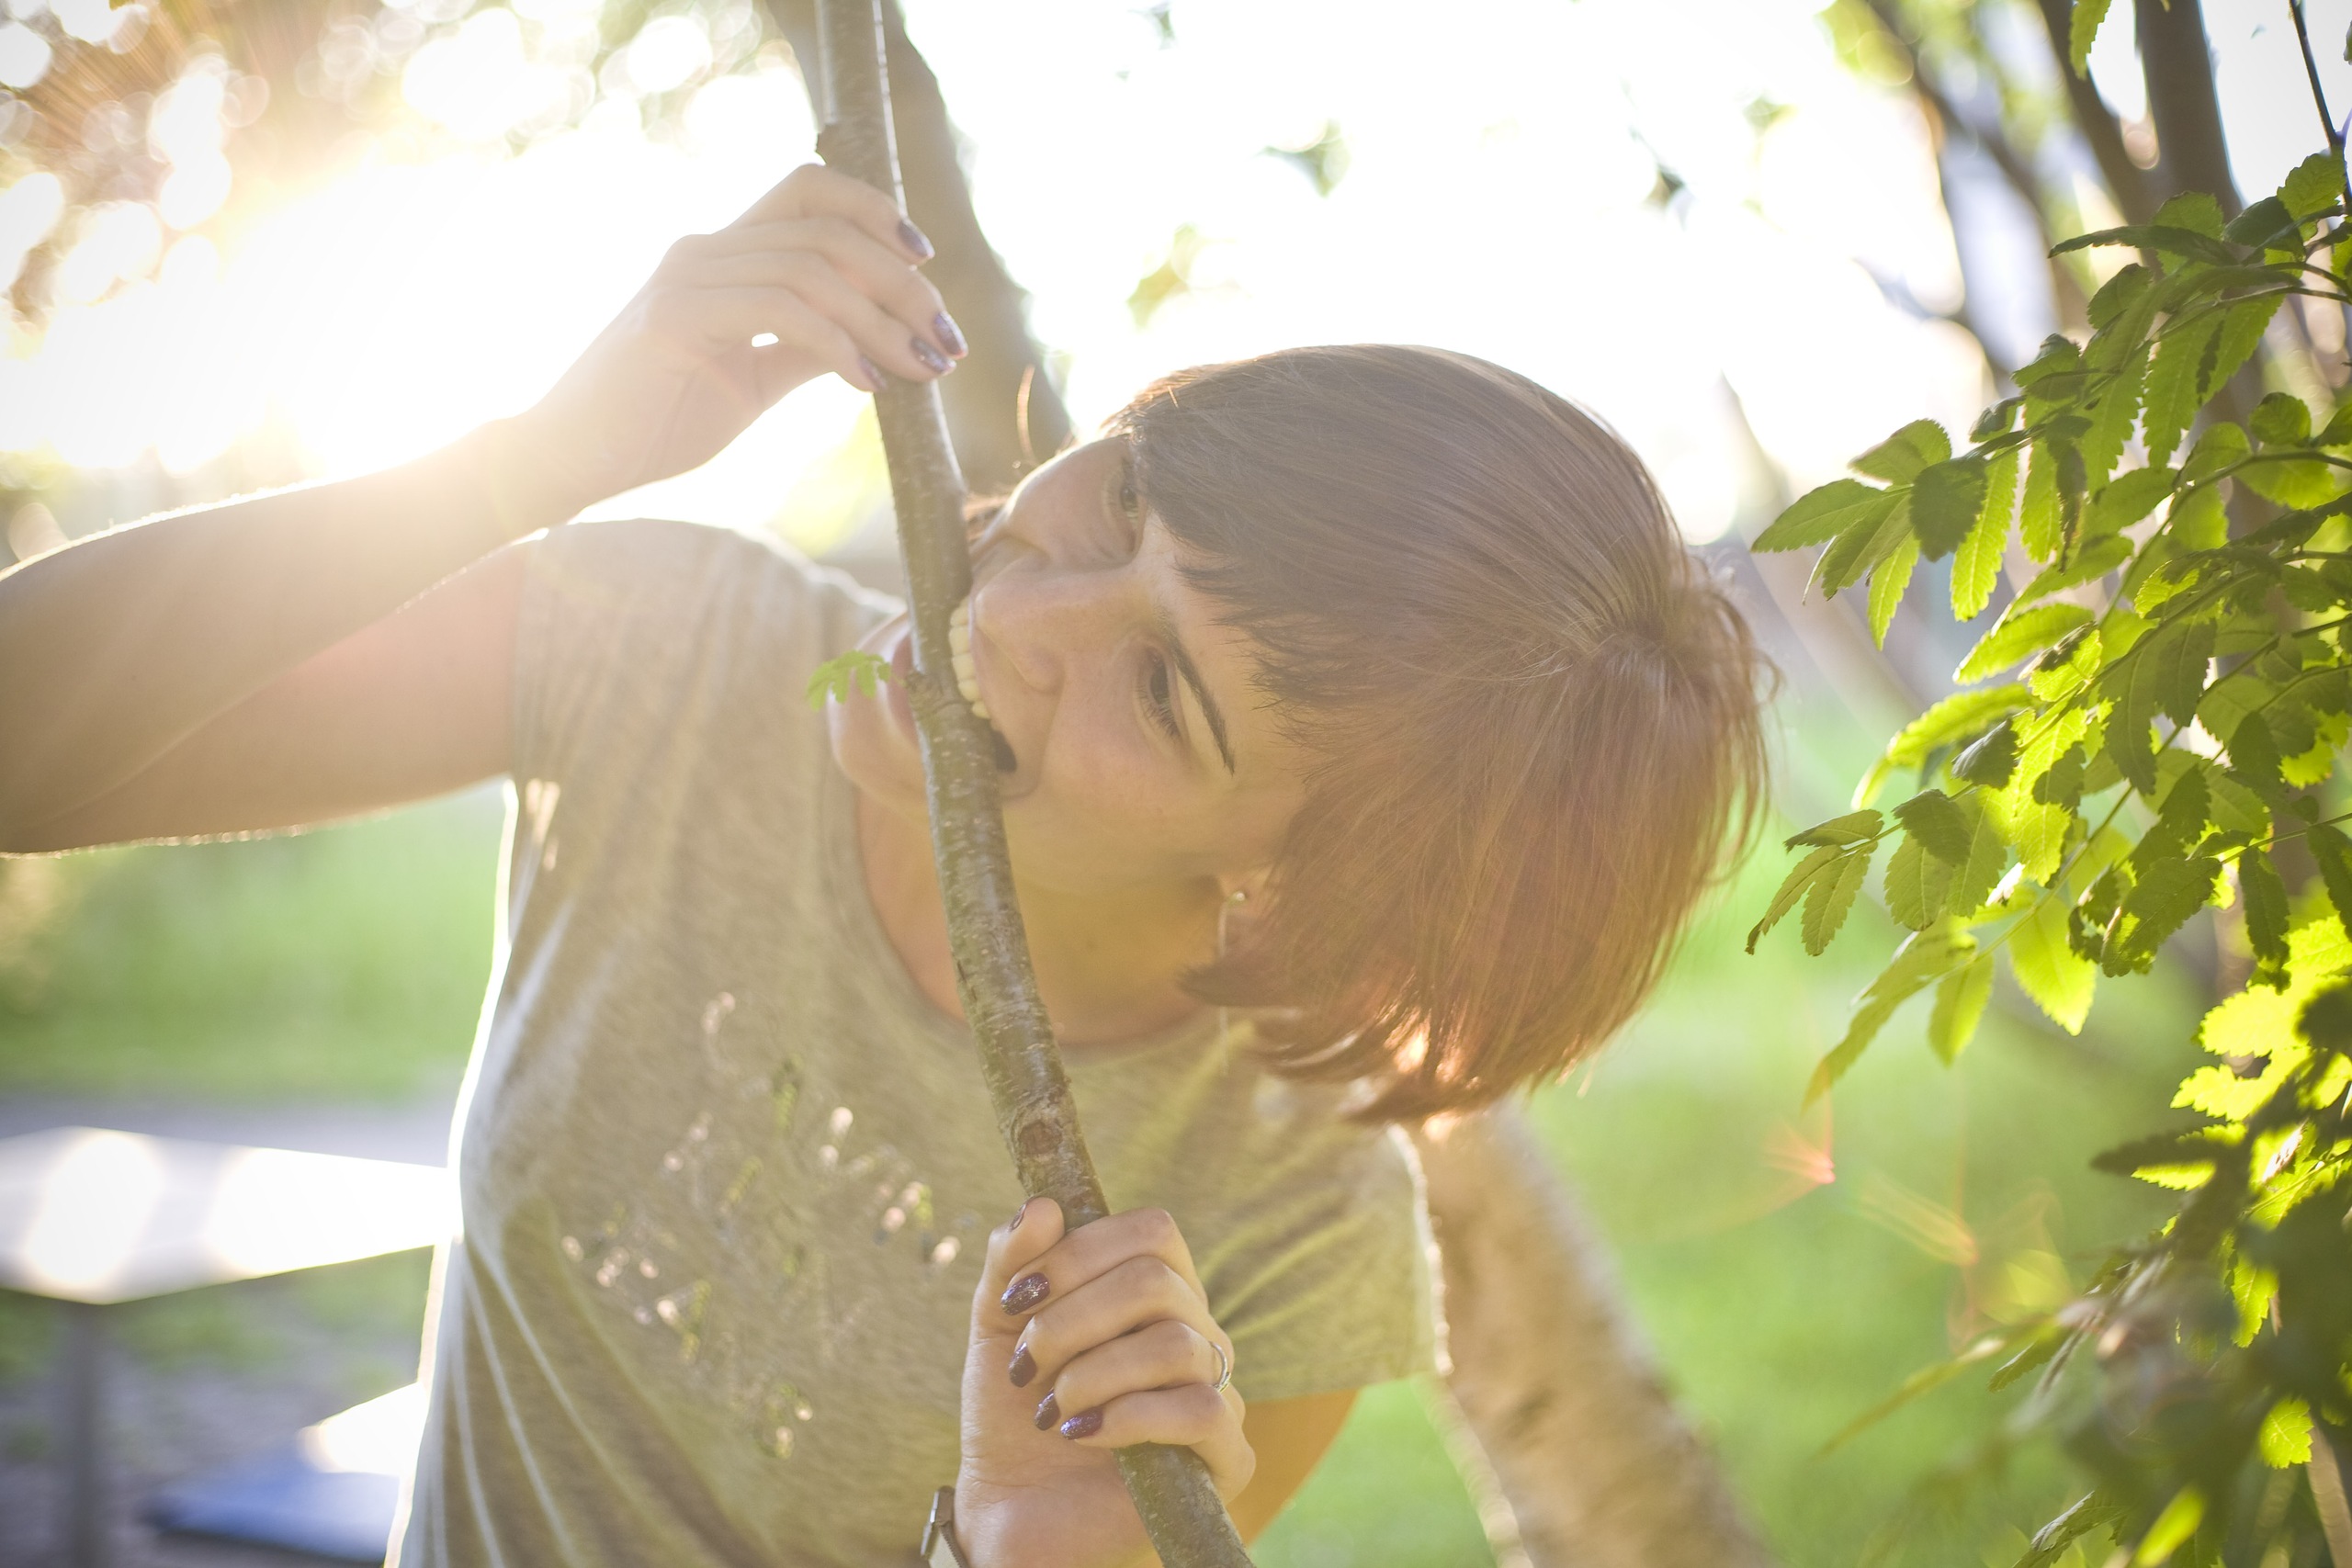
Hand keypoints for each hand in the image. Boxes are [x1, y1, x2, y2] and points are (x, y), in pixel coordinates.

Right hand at [510, 163, 962, 511]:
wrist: (574, 459)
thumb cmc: (657, 421)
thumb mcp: (752, 380)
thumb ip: (804, 349)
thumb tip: (874, 341)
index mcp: (724, 254)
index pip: (808, 191)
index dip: (874, 211)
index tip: (927, 265)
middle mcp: (705, 249)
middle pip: (827, 231)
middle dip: (903, 284)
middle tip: (949, 341)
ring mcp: (686, 277)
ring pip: (811, 270)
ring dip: (882, 321)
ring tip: (922, 370)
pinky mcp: (673, 318)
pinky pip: (778, 311)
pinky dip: (836, 345)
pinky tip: (867, 385)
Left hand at [956, 1199, 1253, 1566]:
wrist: (1011, 1510)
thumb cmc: (1013, 1411)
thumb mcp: (997, 1325)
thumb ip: (1012, 1262)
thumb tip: (1043, 1206)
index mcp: (1157, 1292)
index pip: (1152, 1231)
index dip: (1081, 1252)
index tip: (1018, 1297)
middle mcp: (1197, 1333)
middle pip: (1158, 1282)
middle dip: (1073, 1319)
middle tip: (1025, 1363)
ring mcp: (1218, 1393)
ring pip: (1176, 1346)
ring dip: (1091, 1374)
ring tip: (1049, 1410)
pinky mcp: (1225, 1459)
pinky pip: (1202, 1410)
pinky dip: (1128, 1417)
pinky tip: (1079, 1435)